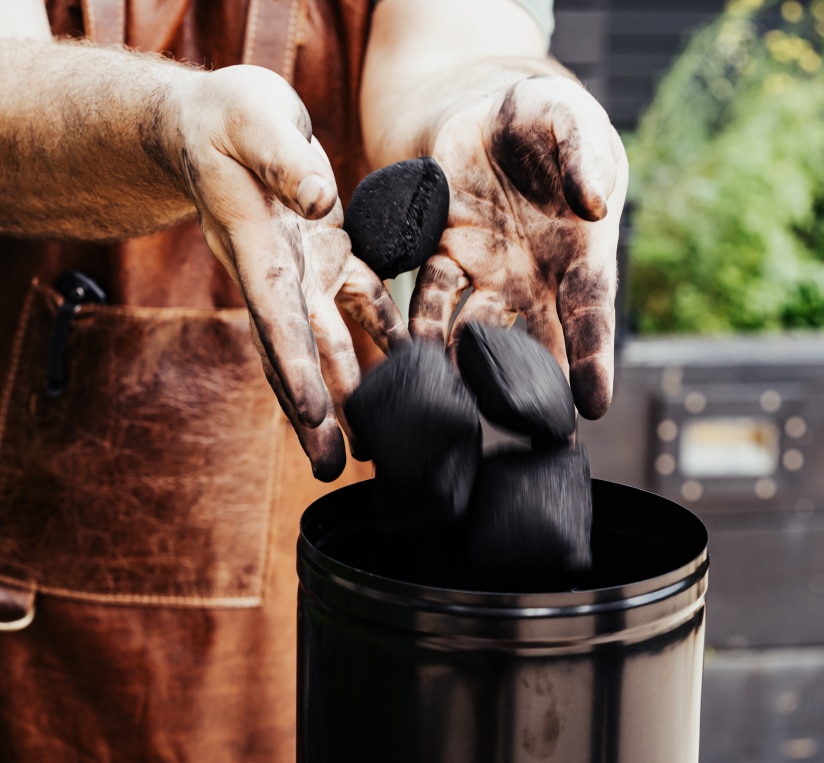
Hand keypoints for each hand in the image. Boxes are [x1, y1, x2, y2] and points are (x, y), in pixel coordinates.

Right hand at [172, 65, 407, 478]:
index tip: (311, 417)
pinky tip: (415, 370)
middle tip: (333, 466)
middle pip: (299, 353)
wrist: (222, 124)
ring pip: (332, 344)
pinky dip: (387, 337)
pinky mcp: (331, 260)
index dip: (294, 369)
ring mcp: (307, 273)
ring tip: (374, 444)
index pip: (276, 318)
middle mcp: (280, 274)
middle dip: (316, 411)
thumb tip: (319, 196)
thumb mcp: (253, 118)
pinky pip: (364, 306)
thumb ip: (284, 159)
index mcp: (257, 248)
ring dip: (353, 391)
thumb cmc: (229, 116)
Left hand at [408, 75, 626, 419]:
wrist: (486, 110)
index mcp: (578, 255)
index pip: (589, 315)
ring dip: (456, 368)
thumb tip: (594, 202)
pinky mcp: (438, 255)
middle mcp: (532, 278)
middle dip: (522, 390)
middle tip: (515, 439)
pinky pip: (424, 295)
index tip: (593, 407)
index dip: (592, 359)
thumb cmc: (543, 120)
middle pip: (530, 344)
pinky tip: (398, 359)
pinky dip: (412, 326)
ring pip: (469, 330)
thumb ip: (586, 157)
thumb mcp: (571, 122)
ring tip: (441, 410)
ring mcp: (483, 272)